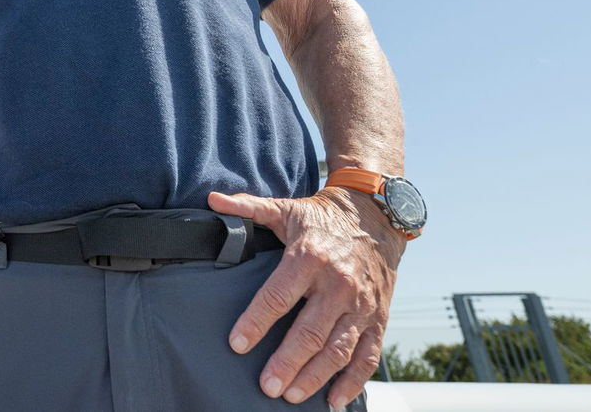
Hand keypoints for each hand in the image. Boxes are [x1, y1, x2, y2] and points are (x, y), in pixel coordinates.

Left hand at [208, 187, 403, 408]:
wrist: (374, 217)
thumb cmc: (320, 218)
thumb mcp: (285, 208)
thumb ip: (248, 207)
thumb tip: (212, 199)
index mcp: (309, 257)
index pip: (278, 296)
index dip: (256, 321)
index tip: (236, 344)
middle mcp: (338, 284)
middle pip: (310, 330)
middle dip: (287, 361)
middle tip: (266, 386)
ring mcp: (361, 304)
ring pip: (339, 348)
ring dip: (315, 376)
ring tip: (291, 396)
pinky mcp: (378, 318)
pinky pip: (368, 355)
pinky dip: (353, 382)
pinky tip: (333, 401)